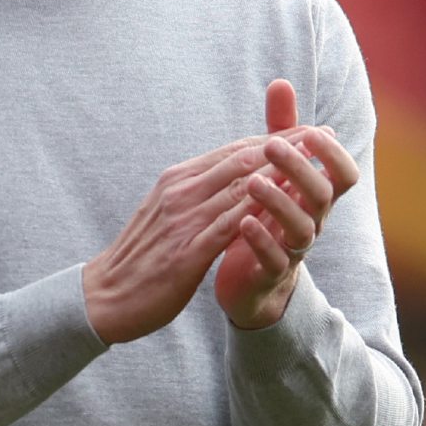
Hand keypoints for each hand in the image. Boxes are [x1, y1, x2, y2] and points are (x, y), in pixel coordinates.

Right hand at [83, 122, 314, 344]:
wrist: (105, 295)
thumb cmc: (141, 257)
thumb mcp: (167, 213)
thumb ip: (195, 194)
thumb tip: (229, 179)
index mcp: (177, 180)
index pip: (232, 151)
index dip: (272, 139)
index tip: (305, 130)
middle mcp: (180, 192)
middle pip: (241, 161)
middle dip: (284, 147)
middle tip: (321, 134)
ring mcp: (182, 220)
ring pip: (238, 187)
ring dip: (279, 173)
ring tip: (314, 163)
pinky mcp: (186, 252)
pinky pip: (227, 226)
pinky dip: (256, 212)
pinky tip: (282, 208)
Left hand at [215, 80, 359, 329]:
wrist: (251, 278)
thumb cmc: (267, 213)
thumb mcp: (274, 170)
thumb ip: (280, 130)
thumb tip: (280, 83)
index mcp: (316, 195)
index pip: (344, 174)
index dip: (333, 154)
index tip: (312, 132)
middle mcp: (313, 221)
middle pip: (321, 195)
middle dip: (300, 169)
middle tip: (272, 146)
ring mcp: (294, 249)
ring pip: (302, 228)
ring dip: (279, 202)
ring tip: (253, 183)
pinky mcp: (270, 273)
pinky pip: (274, 260)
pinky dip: (260, 240)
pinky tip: (242, 222)